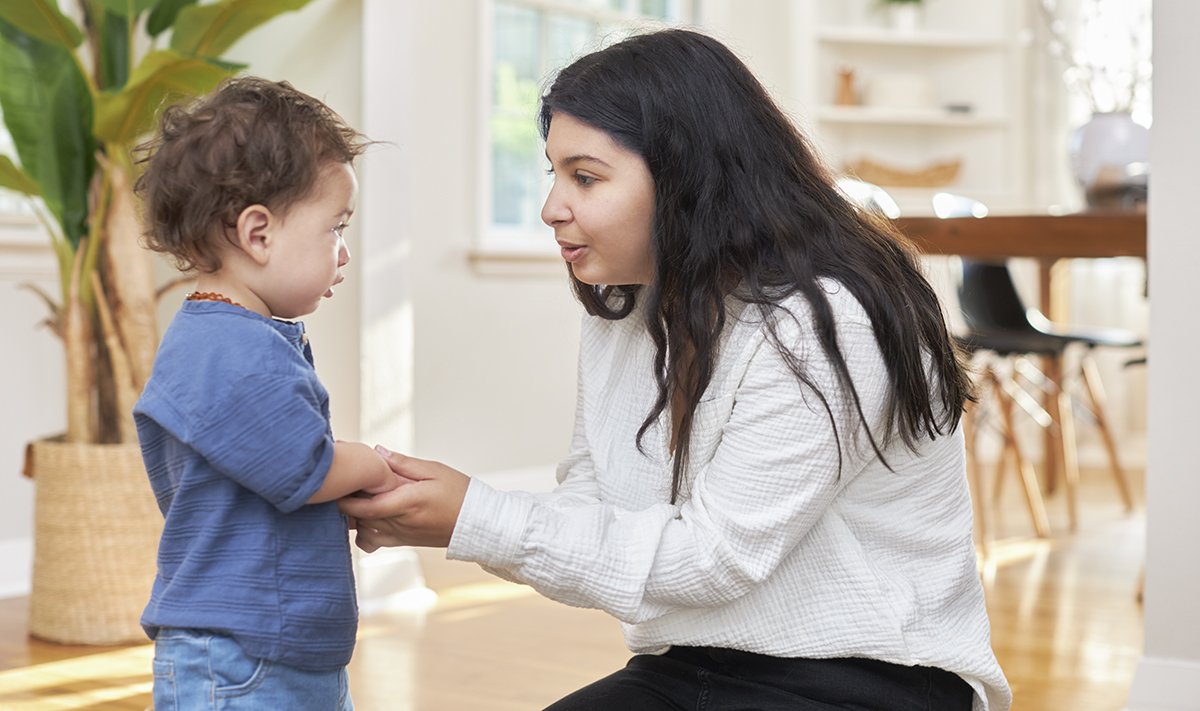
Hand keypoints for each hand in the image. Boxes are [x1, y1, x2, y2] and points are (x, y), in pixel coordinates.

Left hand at [338, 447, 468, 550]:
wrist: (477, 523)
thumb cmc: (460, 494)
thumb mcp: (435, 470)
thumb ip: (404, 463)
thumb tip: (378, 452)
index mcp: (409, 502)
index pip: (367, 506)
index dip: (347, 499)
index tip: (338, 484)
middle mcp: (401, 522)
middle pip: (360, 518)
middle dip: (346, 503)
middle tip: (341, 485)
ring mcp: (400, 535)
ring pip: (363, 531)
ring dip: (354, 517)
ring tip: (354, 498)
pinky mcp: (402, 542)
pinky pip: (372, 542)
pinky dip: (363, 531)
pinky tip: (367, 516)